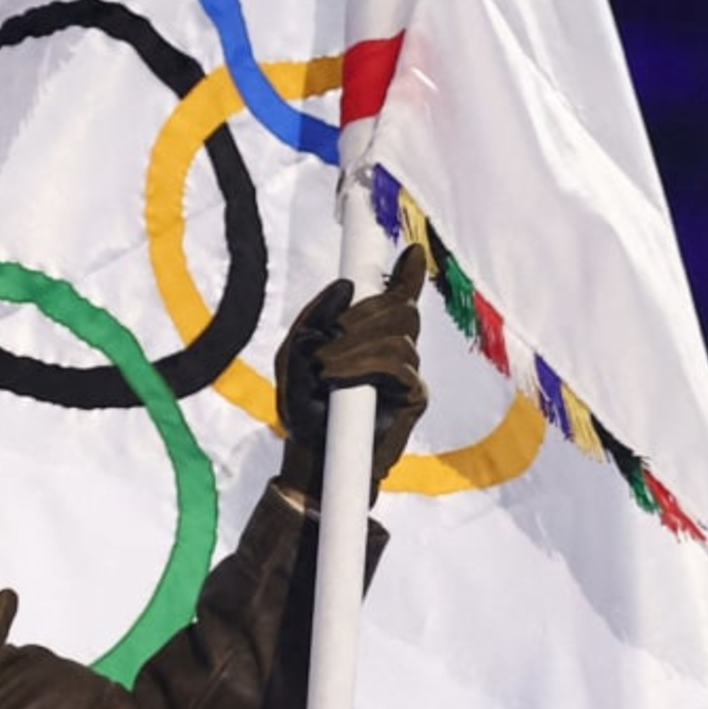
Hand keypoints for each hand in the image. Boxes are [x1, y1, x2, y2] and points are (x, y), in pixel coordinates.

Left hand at [276, 245, 430, 504]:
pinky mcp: (414, 396)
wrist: (312, 456)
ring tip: (324, 368)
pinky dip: (365, 366)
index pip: (397, 297)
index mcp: (368, 334)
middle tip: (331, 332)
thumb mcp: (294, 354)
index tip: (412, 252)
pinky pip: (398, 365)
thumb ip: (313, 318)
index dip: (408, 274)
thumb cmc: (304, 405)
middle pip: (401, 309)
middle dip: (365, 312)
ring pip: (397, 336)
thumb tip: (345, 286)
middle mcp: (395, 348)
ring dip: (355, 346)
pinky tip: (337, 378)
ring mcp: (407, 372)